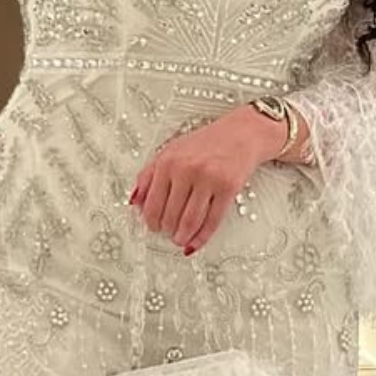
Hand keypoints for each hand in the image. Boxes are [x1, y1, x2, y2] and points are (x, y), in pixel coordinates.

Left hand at [128, 105, 282, 254]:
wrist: (241, 133)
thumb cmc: (206, 143)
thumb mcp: (171, 151)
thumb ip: (149, 175)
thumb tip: (134, 202)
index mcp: (168, 161)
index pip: (152, 203)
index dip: (150, 220)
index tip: (153, 227)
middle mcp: (186, 170)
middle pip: (170, 214)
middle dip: (167, 230)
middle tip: (168, 233)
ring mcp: (208, 179)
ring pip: (189, 221)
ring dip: (182, 236)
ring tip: (179, 239)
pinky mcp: (228, 188)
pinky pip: (212, 221)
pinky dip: (202, 237)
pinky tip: (195, 242)